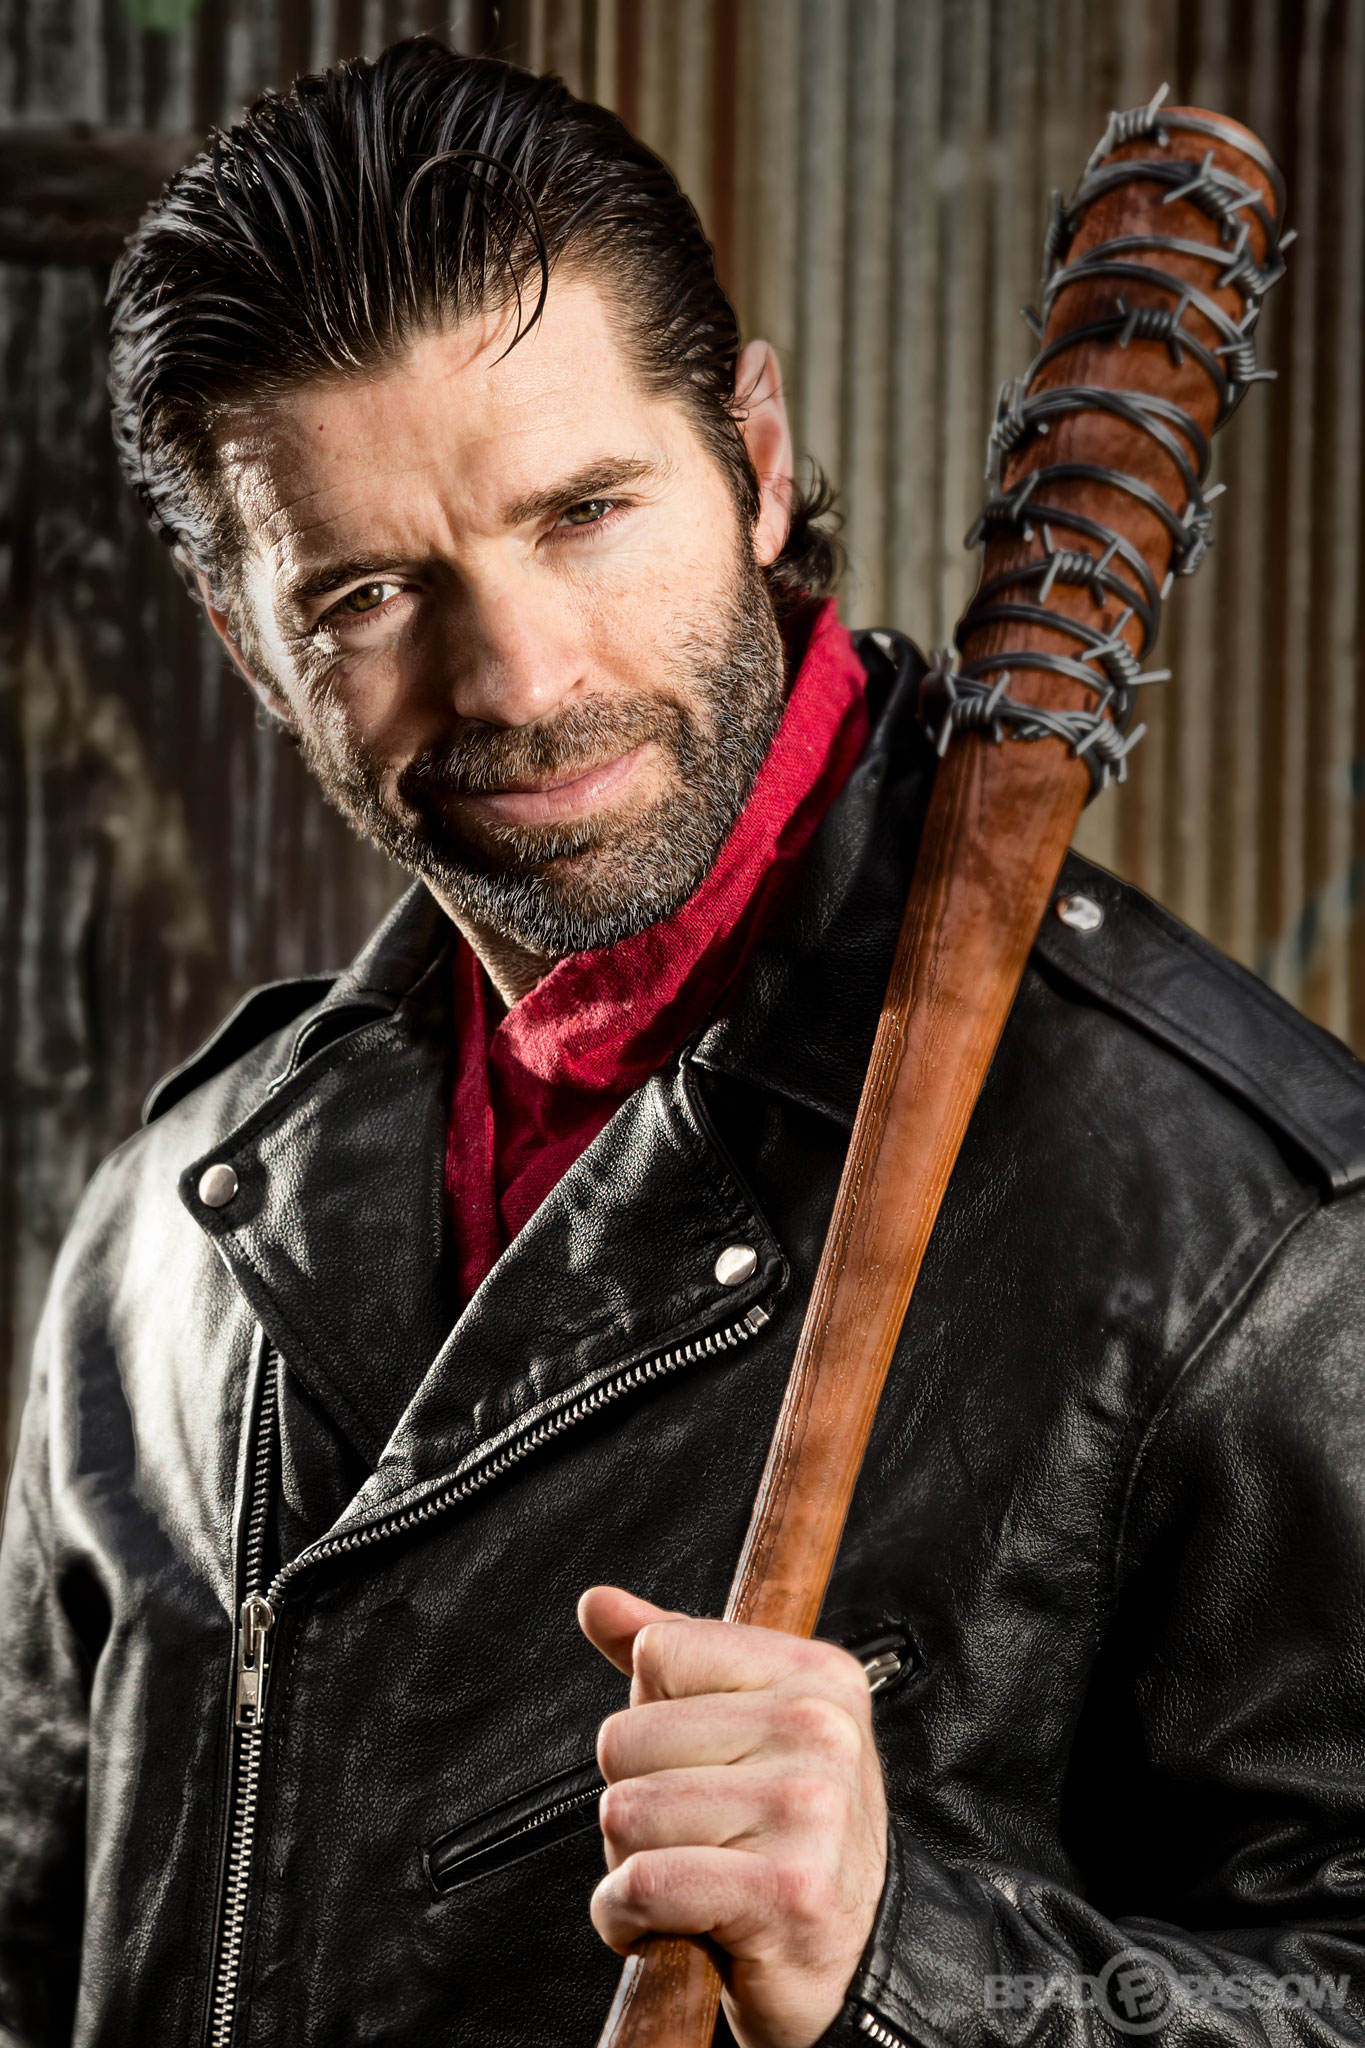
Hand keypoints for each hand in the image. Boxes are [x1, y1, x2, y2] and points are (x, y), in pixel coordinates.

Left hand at [578, 1586, 887, 2047]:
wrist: (855, 1960)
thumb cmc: (787, 1835)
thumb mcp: (744, 1727)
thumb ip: (674, 1658)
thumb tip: (599, 1603)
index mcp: (815, 1673)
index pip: (661, 1653)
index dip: (655, 1720)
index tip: (702, 1763)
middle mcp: (820, 1730)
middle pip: (625, 1738)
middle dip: (637, 1800)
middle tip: (696, 1836)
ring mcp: (809, 1810)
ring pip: (624, 1813)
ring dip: (630, 1865)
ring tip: (692, 1876)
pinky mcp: (786, 1893)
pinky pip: (641, 1885)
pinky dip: (626, 1918)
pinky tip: (672, 1923)